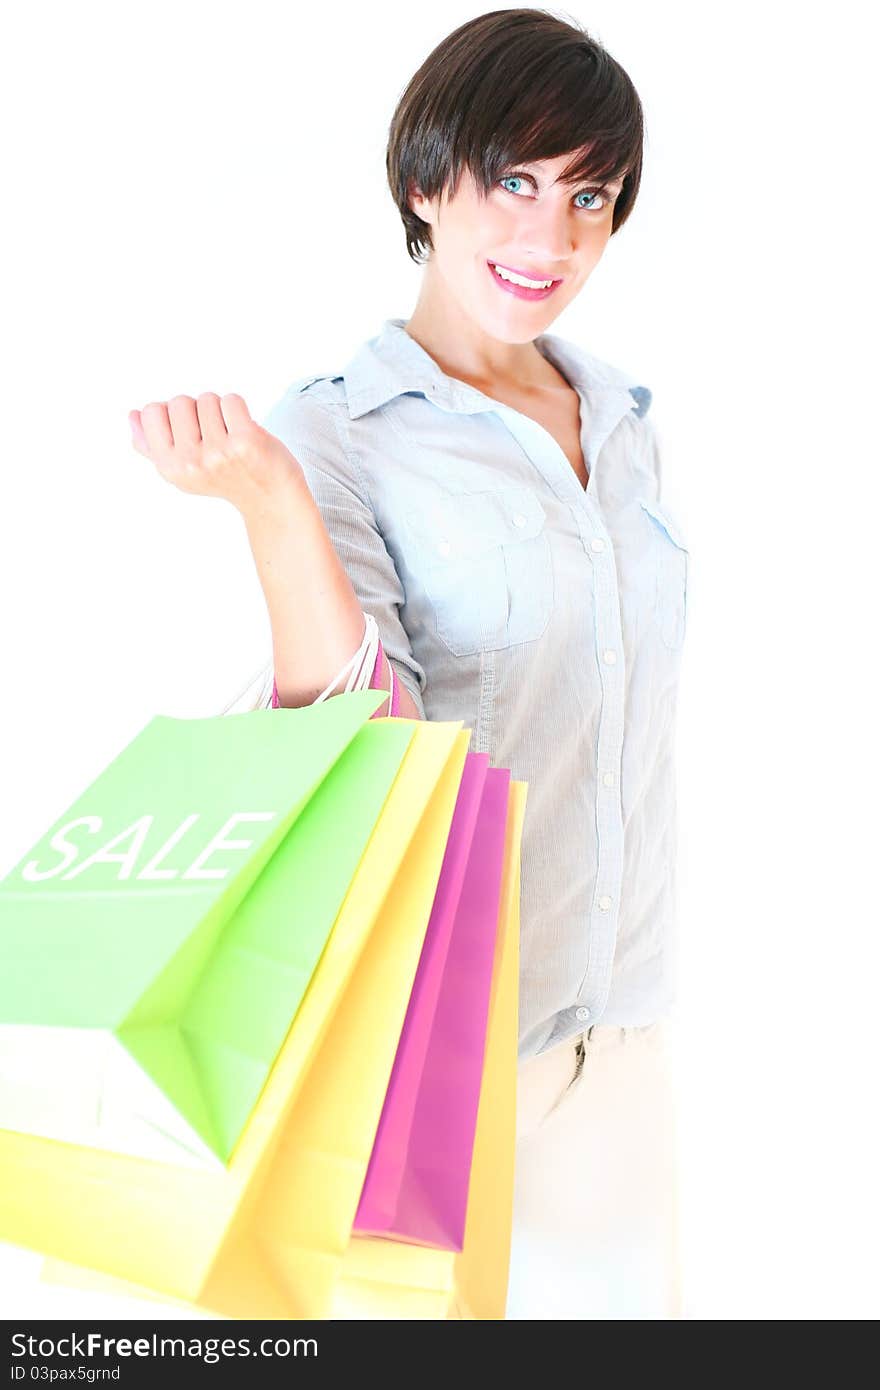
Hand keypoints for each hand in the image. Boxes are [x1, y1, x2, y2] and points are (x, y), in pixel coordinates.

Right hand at [128, 393, 302, 514]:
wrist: (270, 498)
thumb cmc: (227, 478)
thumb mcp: (183, 471)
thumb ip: (153, 446)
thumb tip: (133, 416)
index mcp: (169, 467)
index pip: (151, 411)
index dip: (172, 414)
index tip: (190, 432)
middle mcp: (190, 462)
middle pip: (179, 401)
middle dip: (198, 410)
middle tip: (215, 435)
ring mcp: (218, 452)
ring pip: (207, 398)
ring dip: (221, 410)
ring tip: (230, 435)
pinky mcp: (245, 440)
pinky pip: (231, 400)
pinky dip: (240, 409)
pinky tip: (245, 431)